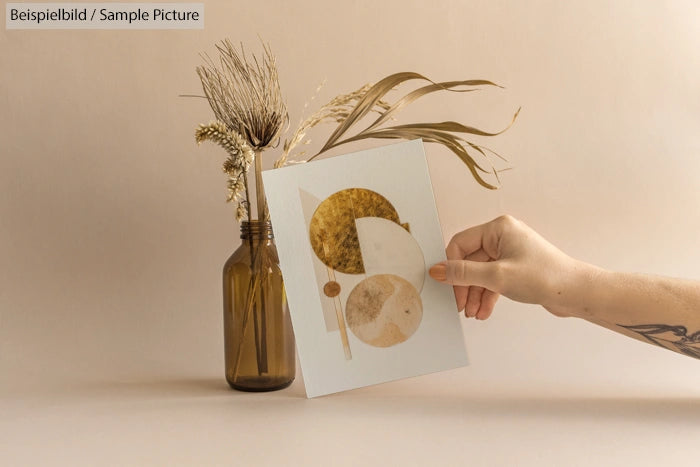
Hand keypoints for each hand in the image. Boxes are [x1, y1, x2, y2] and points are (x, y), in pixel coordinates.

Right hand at [429, 215, 587, 319]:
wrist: (576, 292)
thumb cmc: (544, 277)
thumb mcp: (496, 276)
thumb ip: (463, 274)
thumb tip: (438, 270)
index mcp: (498, 228)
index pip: (461, 244)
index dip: (451, 266)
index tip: (446, 286)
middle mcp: (504, 236)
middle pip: (470, 261)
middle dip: (465, 286)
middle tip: (460, 305)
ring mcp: (511, 252)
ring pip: (481, 273)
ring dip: (475, 294)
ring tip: (473, 313)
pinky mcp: (516, 268)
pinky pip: (493, 280)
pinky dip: (487, 295)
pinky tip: (484, 311)